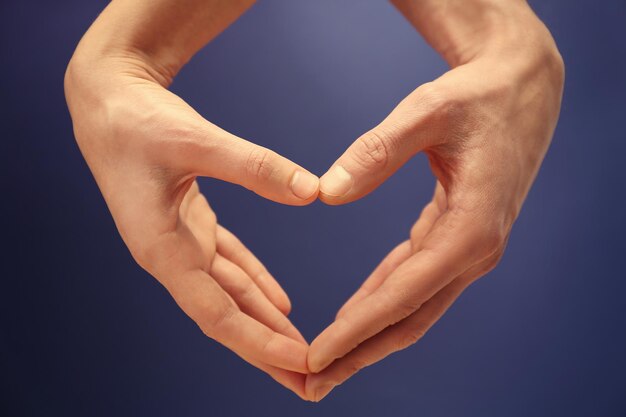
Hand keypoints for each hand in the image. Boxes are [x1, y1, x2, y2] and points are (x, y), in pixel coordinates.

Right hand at [64, 43, 318, 399]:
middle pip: (225, 316)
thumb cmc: (137, 121)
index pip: (216, 312)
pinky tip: (280, 304)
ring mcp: (180, 242)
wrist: (108, 101)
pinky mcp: (191, 223)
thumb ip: (253, 166)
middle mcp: (171, 255)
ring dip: (265, 322)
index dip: (258, 341)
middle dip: (267, 350)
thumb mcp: (194, 141)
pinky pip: (229, 265)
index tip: (300, 363)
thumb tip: (310, 191)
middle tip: (309, 381)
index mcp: (162, 249)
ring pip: (230, 294)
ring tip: (301, 351)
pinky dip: (256, 284)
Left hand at [306, 0, 563, 399]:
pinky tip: (354, 316)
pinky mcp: (458, 238)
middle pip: (409, 318)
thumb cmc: (477, 97)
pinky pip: (414, 281)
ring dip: (369, 337)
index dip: (357, 331)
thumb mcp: (427, 112)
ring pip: (412, 308)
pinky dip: (382, 302)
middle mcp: (474, 250)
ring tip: (327, 362)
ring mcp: (469, 248)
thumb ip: (377, 151)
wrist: (521, 89)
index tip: (316, 357)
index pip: (404, 294)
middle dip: (360, 354)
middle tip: (311, 383)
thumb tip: (326, 192)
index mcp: (471, 227)